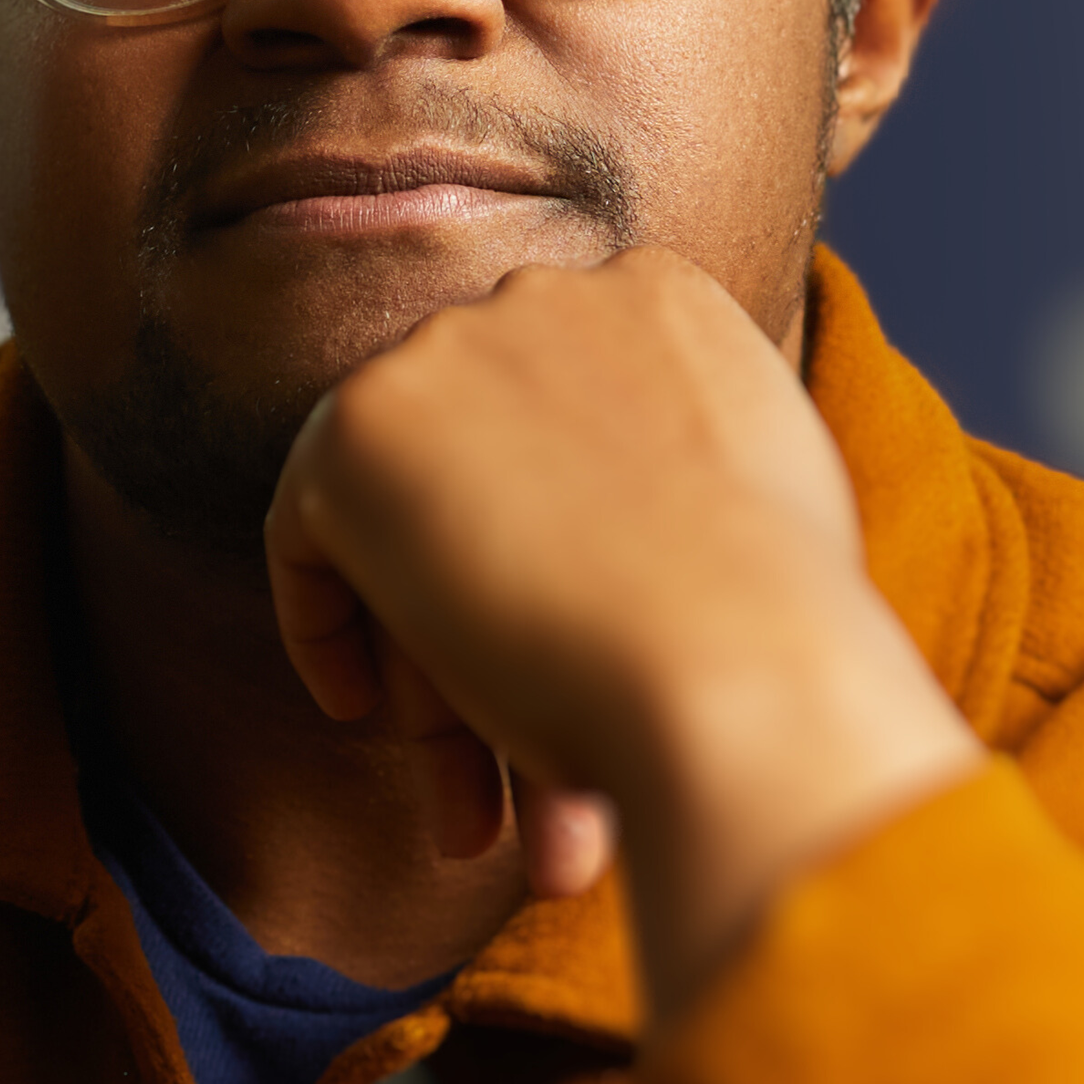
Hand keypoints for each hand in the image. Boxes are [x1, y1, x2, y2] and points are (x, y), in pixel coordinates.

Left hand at [262, 248, 981, 1024]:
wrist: (734, 658)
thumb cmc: (777, 629)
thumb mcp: (763, 500)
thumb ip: (681, 469)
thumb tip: (626, 530)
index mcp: (666, 295)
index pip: (563, 391)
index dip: (549, 508)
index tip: (557, 603)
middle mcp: (552, 292)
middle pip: (481, 453)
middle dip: (493, 598)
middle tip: (517, 730)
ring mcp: (449, 348)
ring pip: (405, 507)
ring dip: (428, 649)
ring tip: (460, 792)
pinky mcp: (360, 426)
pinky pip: (306, 526)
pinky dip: (325, 622)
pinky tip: (364, 711)